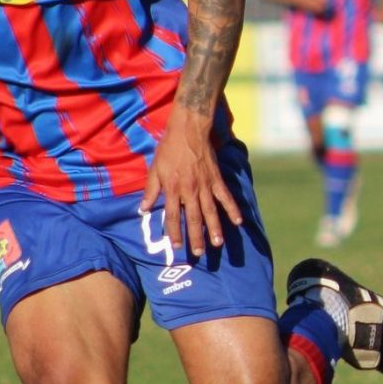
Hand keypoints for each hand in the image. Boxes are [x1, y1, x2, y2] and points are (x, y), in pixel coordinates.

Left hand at [140, 112, 241, 257]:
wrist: (189, 130)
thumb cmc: (169, 149)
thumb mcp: (154, 169)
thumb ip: (151, 190)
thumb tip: (144, 209)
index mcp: (173, 189)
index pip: (173, 216)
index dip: (175, 232)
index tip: (177, 247)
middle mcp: (190, 190)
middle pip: (194, 218)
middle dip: (196, 237)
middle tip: (199, 253)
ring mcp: (206, 185)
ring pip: (211, 211)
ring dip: (215, 228)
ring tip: (218, 243)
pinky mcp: (217, 179)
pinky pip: (226, 197)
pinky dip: (232, 209)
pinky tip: (238, 221)